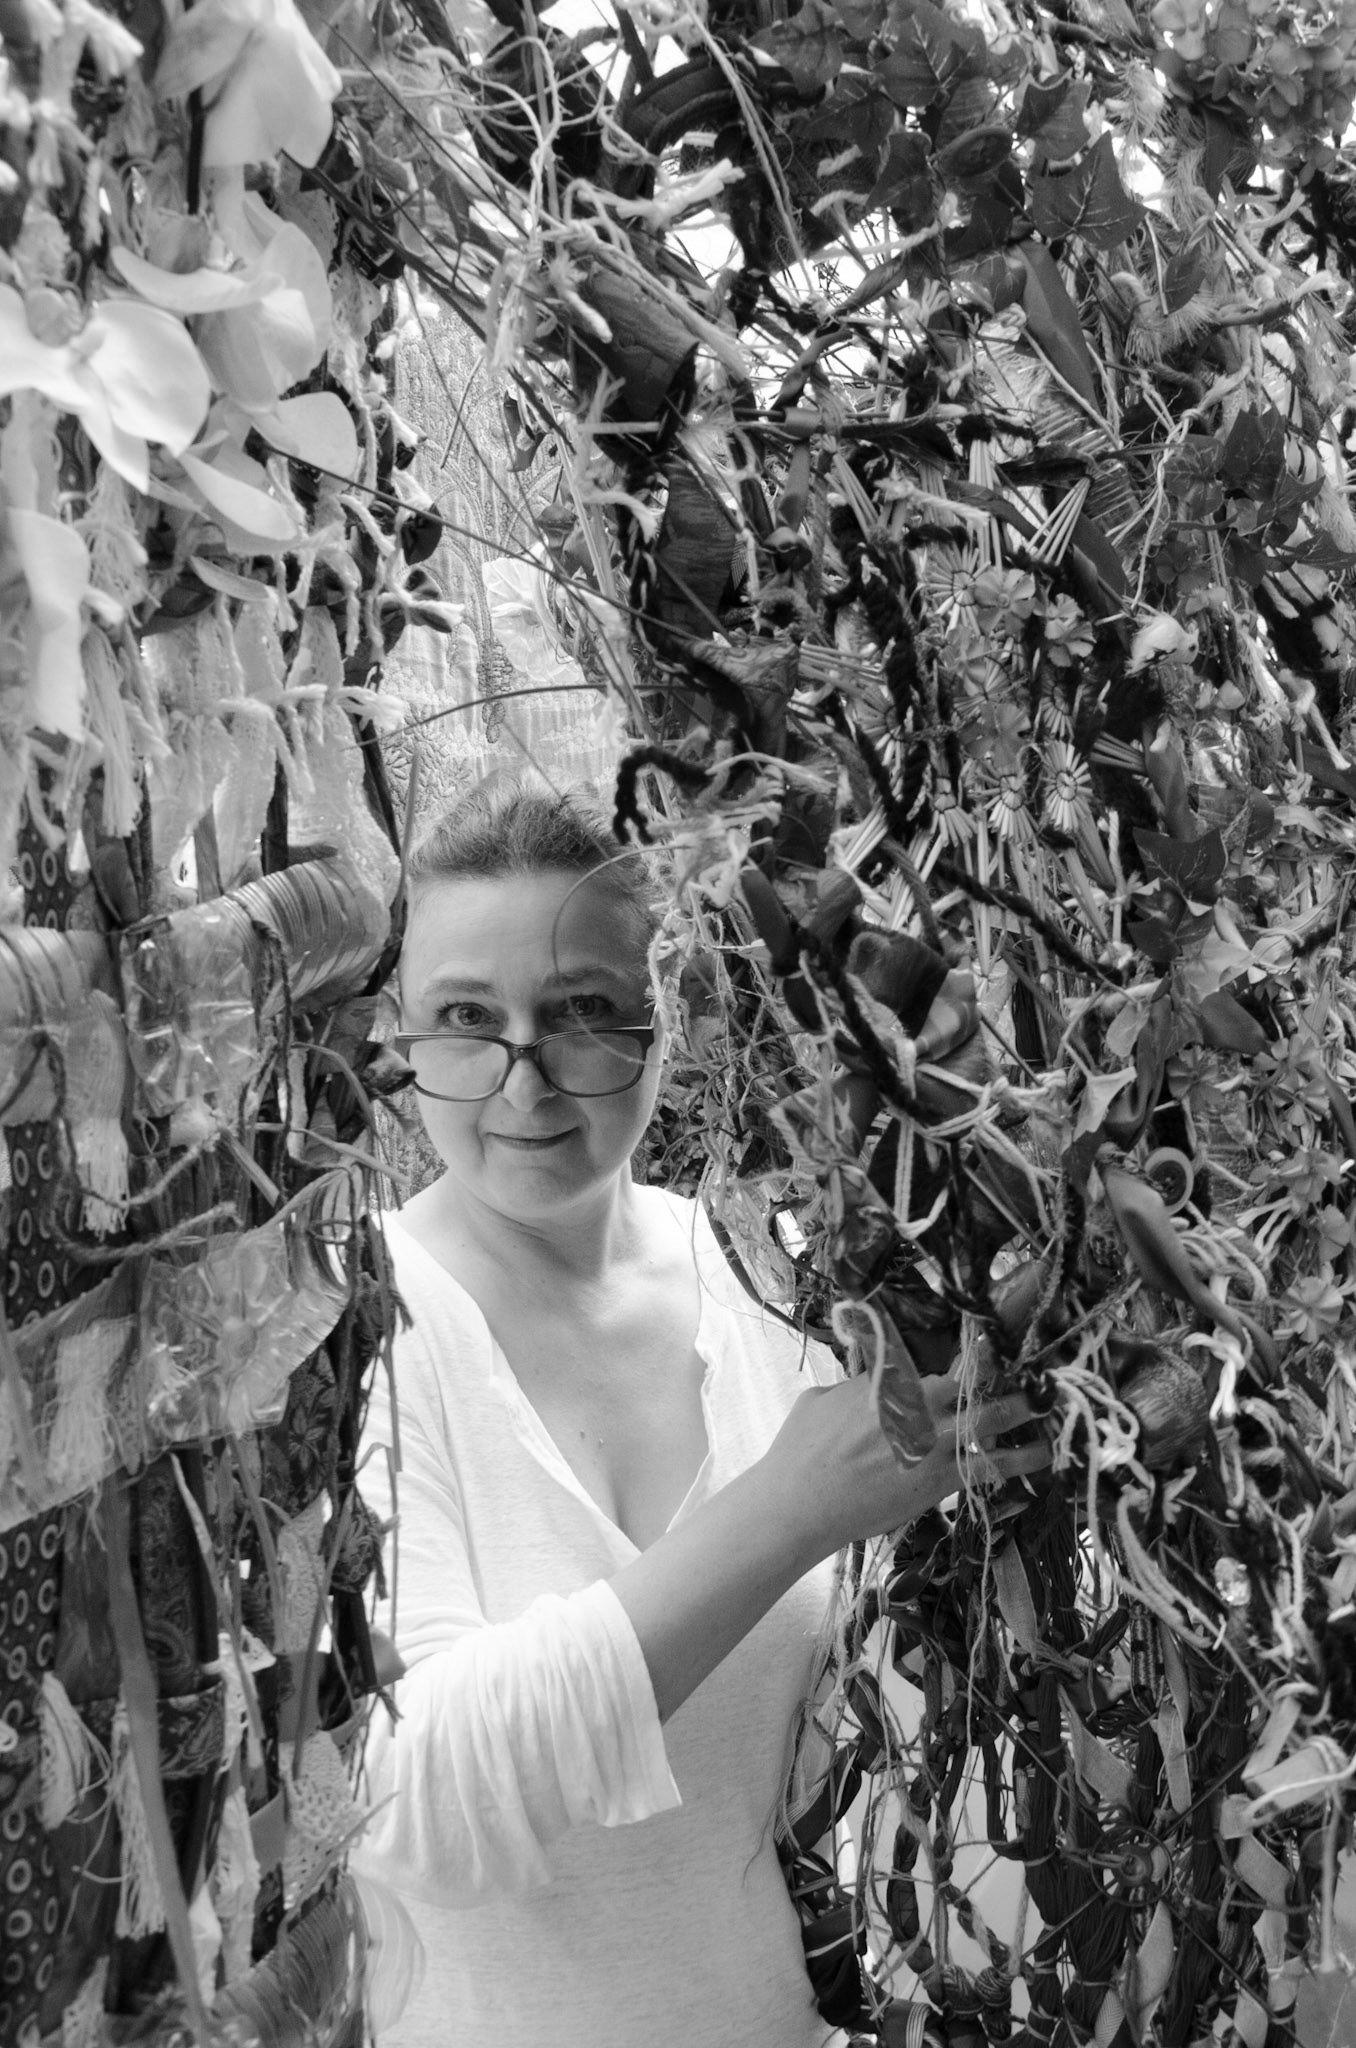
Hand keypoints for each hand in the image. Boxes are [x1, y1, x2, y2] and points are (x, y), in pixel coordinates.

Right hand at [765, 1371, 1051, 1562]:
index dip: (976, 1348)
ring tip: (1049, 1408)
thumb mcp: (822, 1399)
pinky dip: (1015, 1462)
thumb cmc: (801, 1448)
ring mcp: (930, 1447)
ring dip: (1023, 1414)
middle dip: (1008, 1377)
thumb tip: (869, 1381)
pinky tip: (1039, 1459)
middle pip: (975, 1385)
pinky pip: (985, 1469)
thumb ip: (855, 1386)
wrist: (800, 1503)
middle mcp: (916, 1409)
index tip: (999, 1337)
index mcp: (889, 1383)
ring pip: (989, 1423)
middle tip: (1038, 1373)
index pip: (940, 1358)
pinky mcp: (936, 1484)